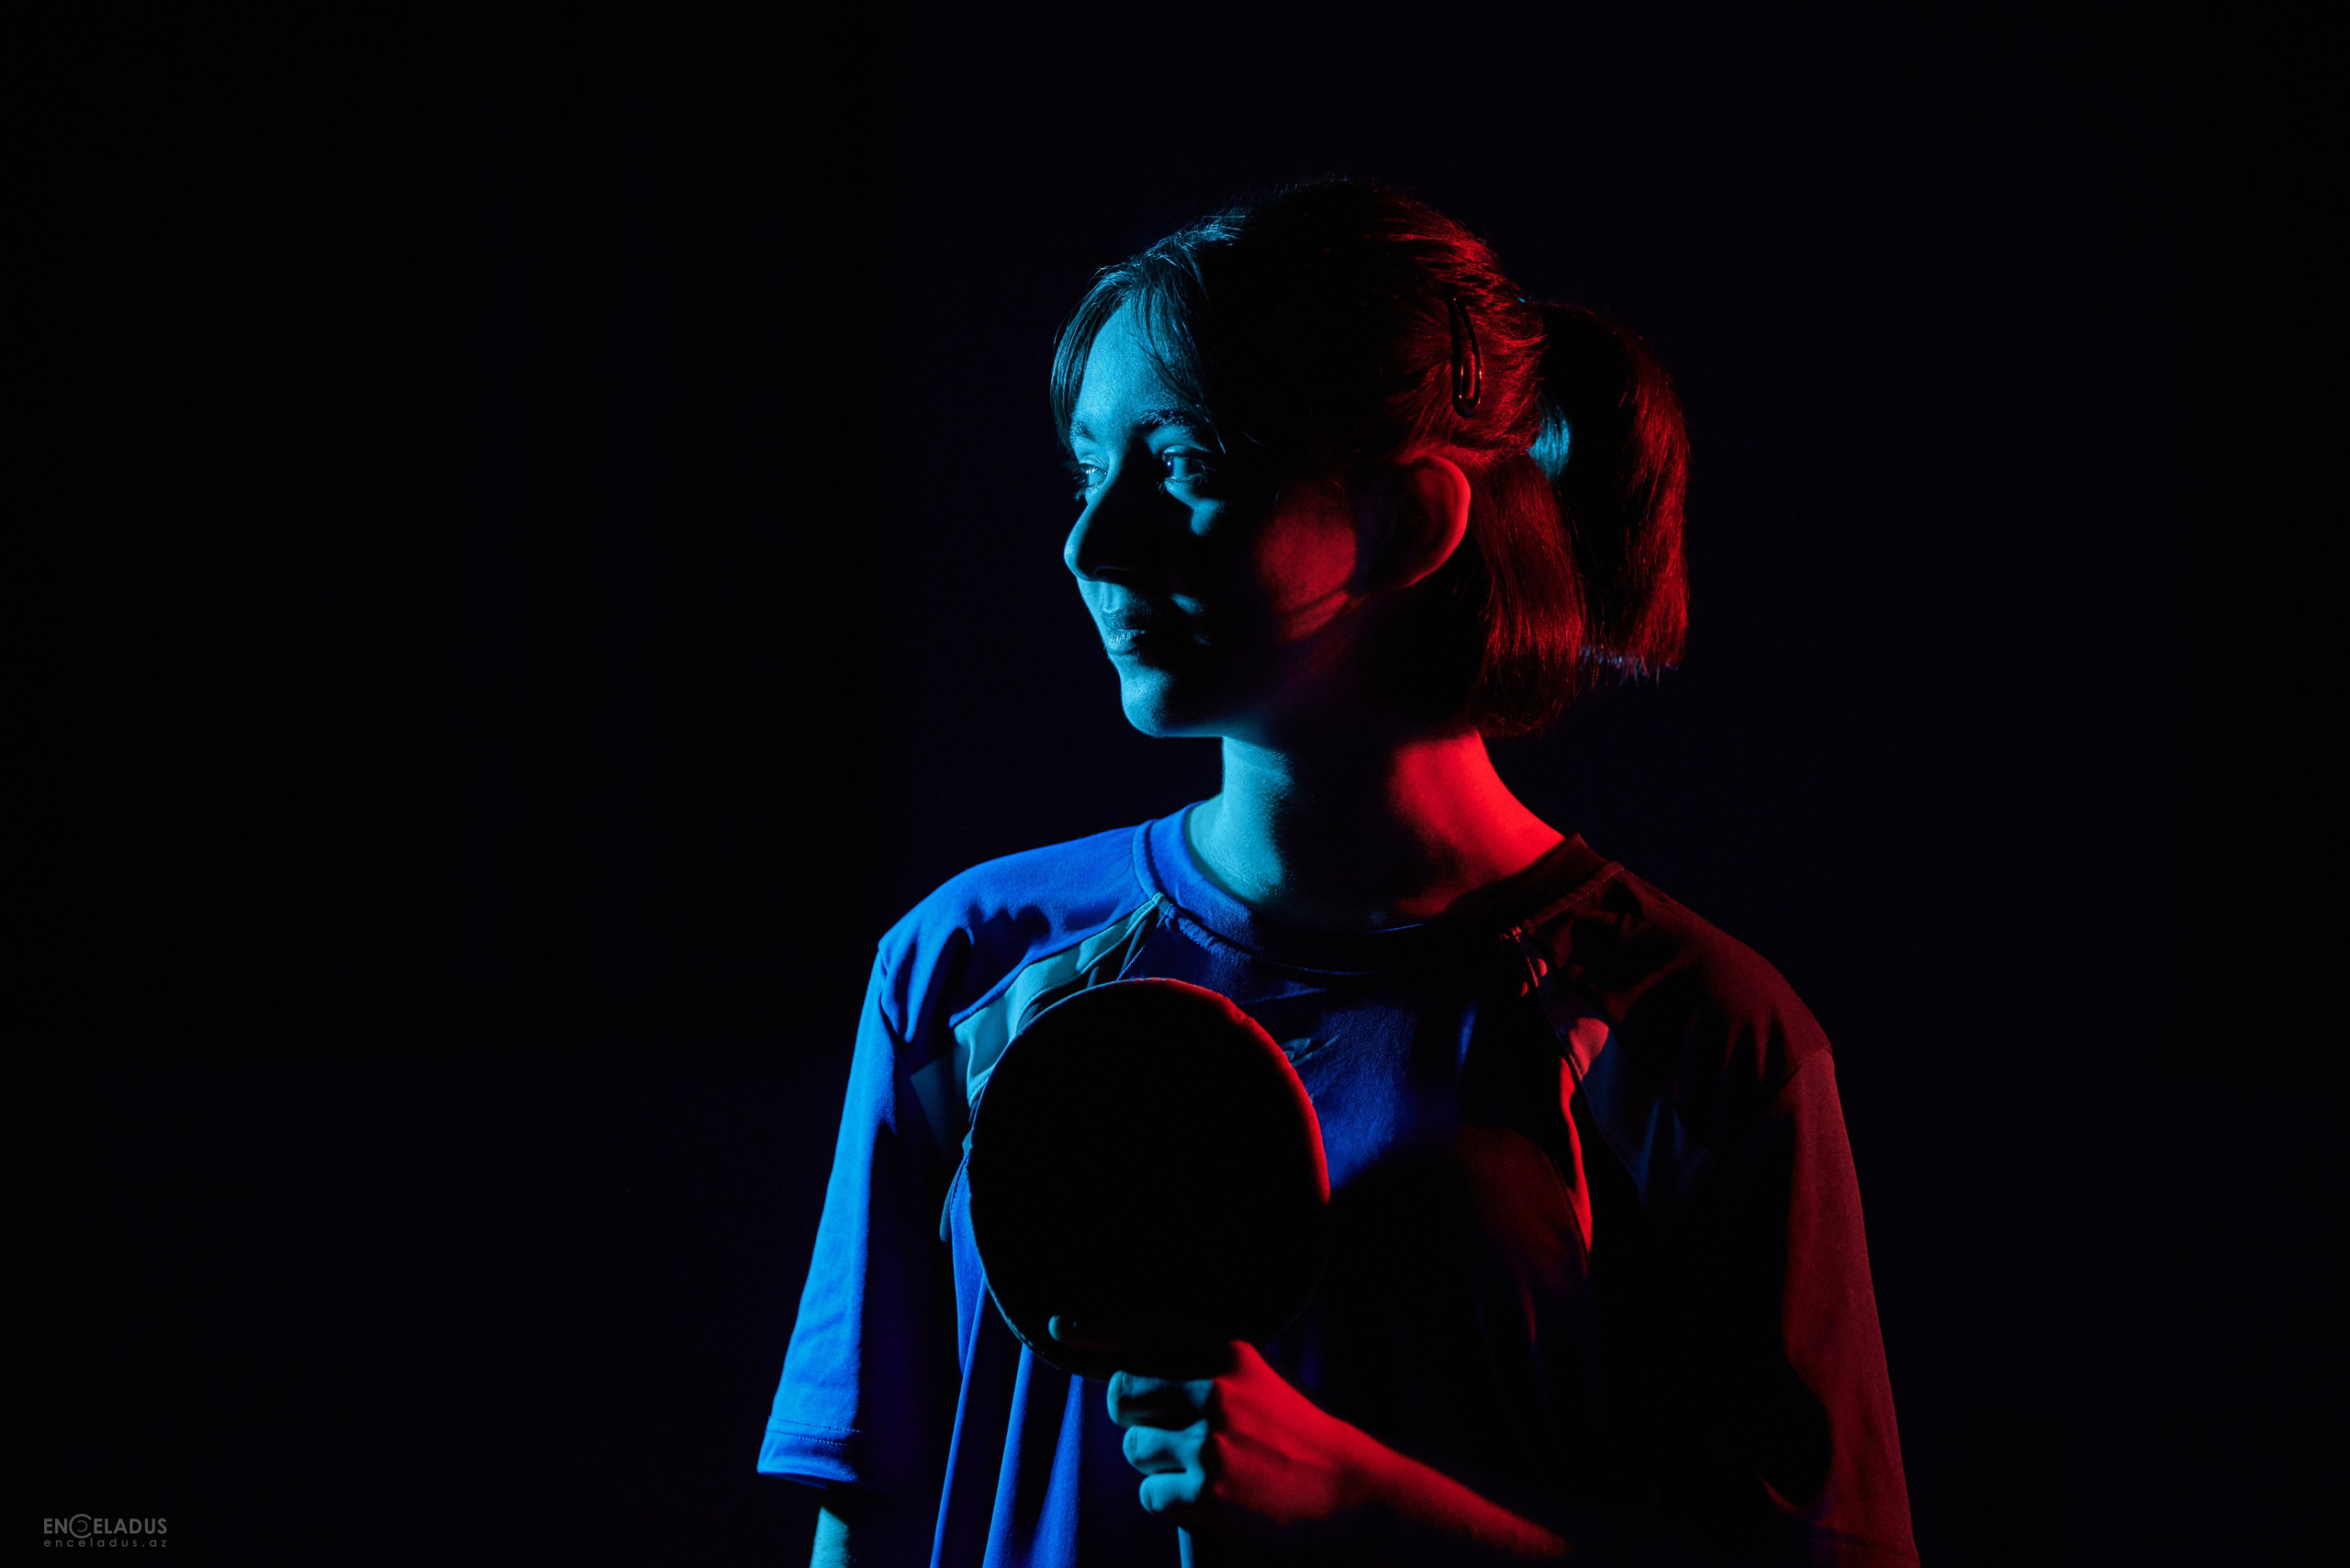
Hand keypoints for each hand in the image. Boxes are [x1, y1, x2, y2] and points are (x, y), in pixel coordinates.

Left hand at [1105, 1338, 1373, 1543]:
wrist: (1353, 1487)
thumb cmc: (1298, 1428)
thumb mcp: (1256, 1374)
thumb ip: (1200, 1362)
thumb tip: (1124, 1361)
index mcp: (1226, 1351)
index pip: (1143, 1329)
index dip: (1094, 1327)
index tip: (1057, 1325)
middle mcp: (1213, 1389)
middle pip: (1121, 1395)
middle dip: (1133, 1416)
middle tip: (1172, 1432)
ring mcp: (1209, 1442)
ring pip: (1133, 1448)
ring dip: (1157, 1463)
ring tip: (1208, 1467)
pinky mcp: (1207, 1492)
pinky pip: (1150, 1495)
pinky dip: (1171, 1501)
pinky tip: (1212, 1498)